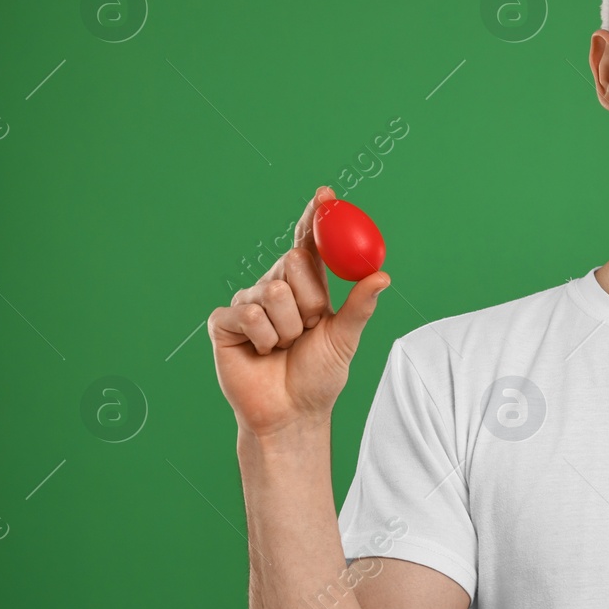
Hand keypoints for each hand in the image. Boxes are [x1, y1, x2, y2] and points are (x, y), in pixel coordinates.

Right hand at [208, 186, 390, 438]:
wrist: (292, 413)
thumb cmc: (318, 376)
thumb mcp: (345, 338)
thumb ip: (360, 305)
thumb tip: (383, 274)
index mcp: (306, 285)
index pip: (310, 242)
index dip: (317, 217)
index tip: (326, 194)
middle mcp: (275, 286)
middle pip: (294, 262)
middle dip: (310, 300)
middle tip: (308, 329)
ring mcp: (247, 302)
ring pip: (274, 292)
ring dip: (289, 328)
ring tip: (285, 347)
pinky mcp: (224, 322)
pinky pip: (250, 314)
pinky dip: (264, 338)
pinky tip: (261, 352)